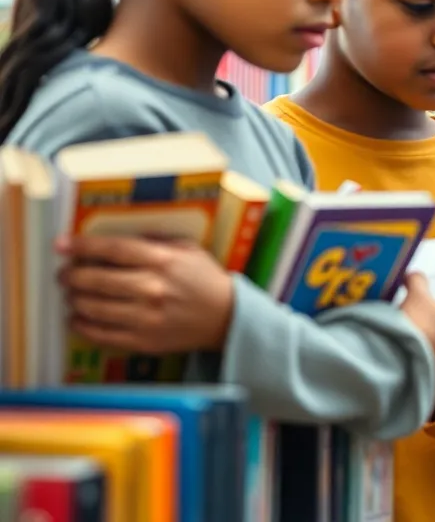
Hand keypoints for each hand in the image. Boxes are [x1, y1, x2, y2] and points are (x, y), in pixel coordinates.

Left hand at [57, 234, 233, 352]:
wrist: (226, 317)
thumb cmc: (205, 279)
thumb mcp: (187, 249)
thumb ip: (153, 242)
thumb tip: (115, 240)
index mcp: (163, 261)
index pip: (113, 250)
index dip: (83, 246)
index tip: (61, 245)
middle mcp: (152, 288)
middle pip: (96, 280)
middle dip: (71, 276)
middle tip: (64, 274)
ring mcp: (146, 317)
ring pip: (93, 308)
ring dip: (74, 300)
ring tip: (72, 295)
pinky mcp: (143, 341)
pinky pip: (100, 335)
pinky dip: (81, 326)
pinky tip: (78, 318)